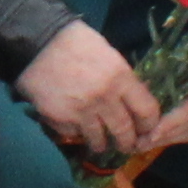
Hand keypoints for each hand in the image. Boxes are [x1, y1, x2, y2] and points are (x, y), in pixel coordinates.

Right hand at [16, 20, 154, 162]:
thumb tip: (133, 100)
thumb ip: (122, 79)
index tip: (145, 129)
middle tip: (126, 144)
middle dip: (127, 142)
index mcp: (120, 78)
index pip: (147, 111)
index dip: (149, 124)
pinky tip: (74, 125)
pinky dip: (76, 132)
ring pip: (99, 140)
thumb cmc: (76, 43)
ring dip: (101, 143)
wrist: (37, 42)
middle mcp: (104, 98)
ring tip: (99, 143)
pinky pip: (74, 134)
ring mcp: (82, 111)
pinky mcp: (61, 119)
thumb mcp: (108, 55)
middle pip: (124, 131)